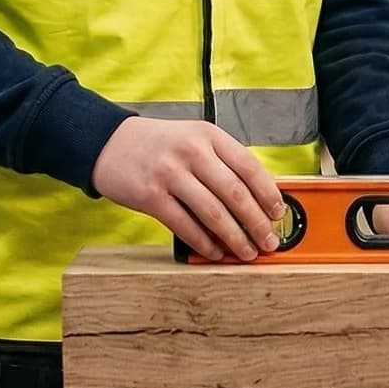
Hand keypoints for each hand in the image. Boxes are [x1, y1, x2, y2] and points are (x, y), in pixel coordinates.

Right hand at [91, 117, 285, 262]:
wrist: (110, 143)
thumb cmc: (160, 145)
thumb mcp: (194, 139)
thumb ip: (222, 162)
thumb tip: (257, 198)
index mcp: (209, 135)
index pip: (249, 166)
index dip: (268, 193)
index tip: (278, 213)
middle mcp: (192, 152)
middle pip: (235, 193)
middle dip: (257, 222)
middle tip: (269, 241)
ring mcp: (170, 174)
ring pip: (213, 213)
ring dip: (235, 237)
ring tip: (246, 252)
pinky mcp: (150, 196)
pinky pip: (185, 225)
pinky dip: (204, 242)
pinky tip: (215, 251)